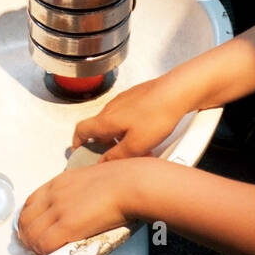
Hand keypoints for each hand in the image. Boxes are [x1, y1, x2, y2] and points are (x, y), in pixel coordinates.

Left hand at [16, 158, 151, 254]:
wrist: (132, 184)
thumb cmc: (123, 181)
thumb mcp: (92, 179)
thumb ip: (79, 191)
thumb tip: (82, 204)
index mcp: (60, 182)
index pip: (30, 203)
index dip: (30, 220)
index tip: (35, 229)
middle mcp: (54, 194)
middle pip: (24, 220)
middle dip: (28, 236)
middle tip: (38, 246)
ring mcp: (59, 209)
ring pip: (30, 234)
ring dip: (35, 247)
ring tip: (46, 253)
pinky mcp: (67, 225)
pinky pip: (44, 244)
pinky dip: (45, 252)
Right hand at [72, 77, 191, 160]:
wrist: (177, 91)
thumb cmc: (157, 115)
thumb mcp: (135, 145)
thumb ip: (116, 156)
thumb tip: (102, 163)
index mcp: (105, 120)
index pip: (81, 130)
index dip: (77, 142)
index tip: (79, 151)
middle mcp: (111, 108)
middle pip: (98, 127)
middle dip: (102, 144)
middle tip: (111, 156)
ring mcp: (124, 100)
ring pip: (114, 121)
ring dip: (118, 136)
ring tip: (133, 148)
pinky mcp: (137, 97)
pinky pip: (127, 114)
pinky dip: (129, 126)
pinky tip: (145, 134)